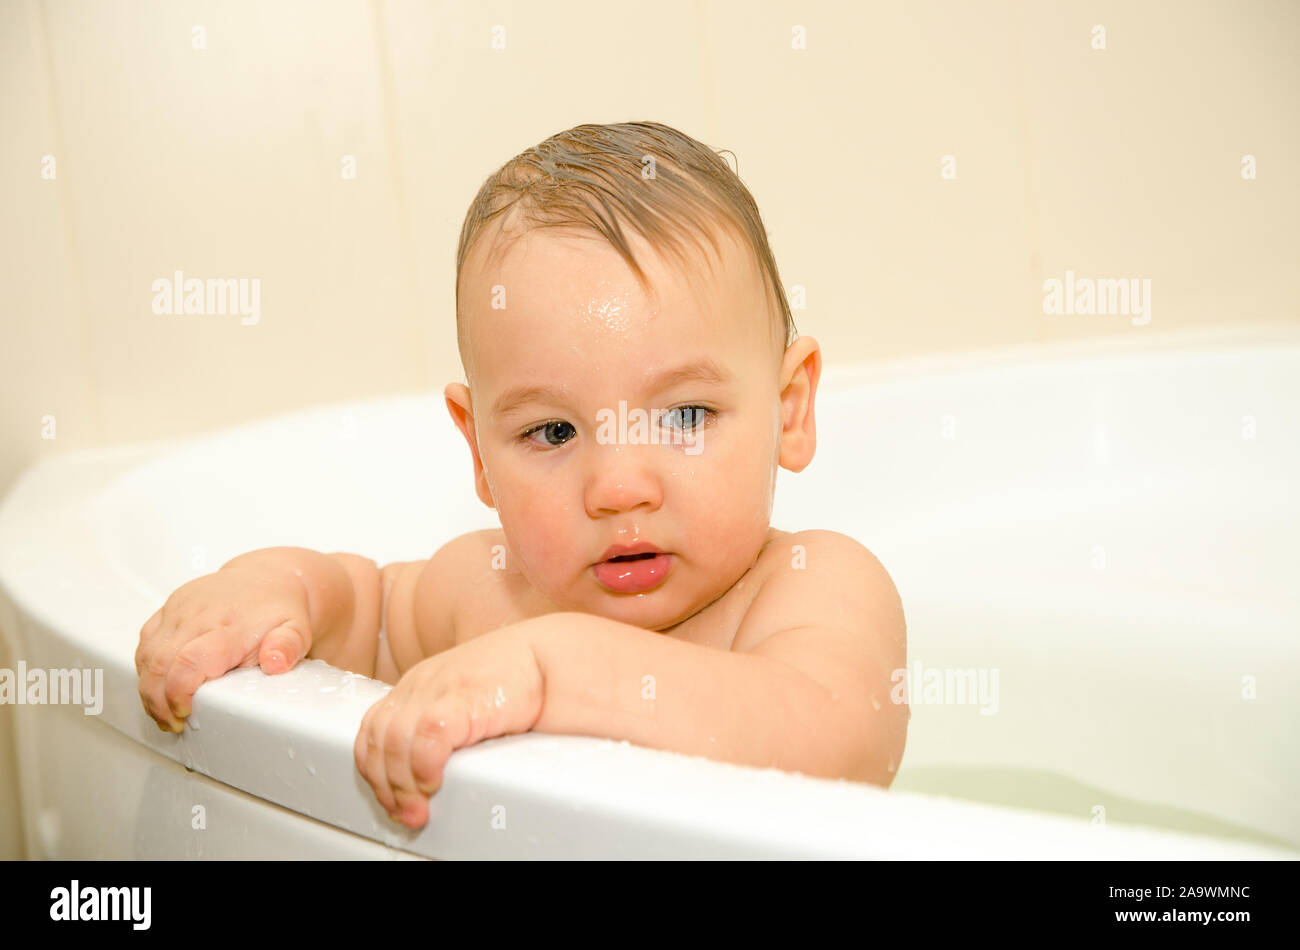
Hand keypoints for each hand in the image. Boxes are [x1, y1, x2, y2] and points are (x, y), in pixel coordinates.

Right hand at [135, 565, 313, 731]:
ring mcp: (180, 609)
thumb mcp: (296, 630)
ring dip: (148, 689)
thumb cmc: (279, 609)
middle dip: (158, 701)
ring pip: (147, 654)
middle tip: (172, 723)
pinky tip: (157, 687)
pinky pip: (145, 641)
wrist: (268, 578)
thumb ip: (288, 648)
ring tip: (164, 712)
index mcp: (231, 625)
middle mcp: (200, 614)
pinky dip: (145, 669)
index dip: (178, 693)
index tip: (185, 714)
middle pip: (161, 662)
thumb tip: (276, 664)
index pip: (190, 661)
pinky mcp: (168, 608)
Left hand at [354, 623, 544, 828]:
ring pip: (395, 743)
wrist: (547, 662)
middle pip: (378, 740)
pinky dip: (423, 766)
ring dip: (403, 784)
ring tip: (419, 808)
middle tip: (404, 813)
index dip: (374, 770)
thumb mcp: (463, 702)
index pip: (372, 729)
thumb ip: (439, 724)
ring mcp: (438, 689)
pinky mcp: (462, 698)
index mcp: (417, 686)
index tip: (390, 798)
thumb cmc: (515, 685)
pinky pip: (426, 737)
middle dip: (386, 785)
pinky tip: (434, 783)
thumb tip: (422, 771)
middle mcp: (420, 685)